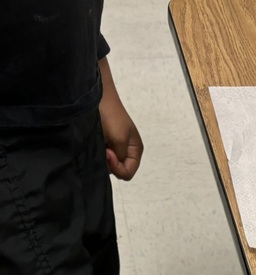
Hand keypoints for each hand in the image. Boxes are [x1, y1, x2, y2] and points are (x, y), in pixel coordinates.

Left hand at [98, 57, 143, 179]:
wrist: (96, 95)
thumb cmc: (111, 114)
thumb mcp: (119, 140)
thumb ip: (118, 159)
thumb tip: (111, 167)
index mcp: (135, 151)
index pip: (127, 173)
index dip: (117, 168)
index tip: (108, 153)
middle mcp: (126, 152)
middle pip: (118, 170)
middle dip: (109, 163)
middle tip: (103, 147)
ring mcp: (115, 147)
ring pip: (108, 164)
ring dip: (102, 156)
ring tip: (98, 141)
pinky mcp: (104, 142)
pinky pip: (101, 156)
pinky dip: (97, 151)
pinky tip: (95, 141)